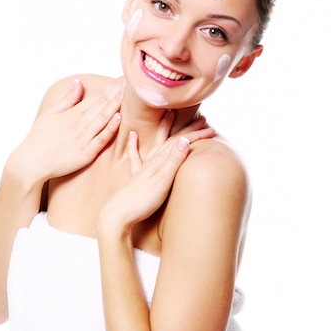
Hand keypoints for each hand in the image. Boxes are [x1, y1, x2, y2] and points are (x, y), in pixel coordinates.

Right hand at [10, 78, 123, 183]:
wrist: (30, 163)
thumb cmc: (38, 140)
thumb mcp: (51, 114)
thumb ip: (68, 99)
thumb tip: (79, 82)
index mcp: (72, 114)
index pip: (95, 97)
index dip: (110, 88)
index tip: (121, 79)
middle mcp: (79, 124)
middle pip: (101, 105)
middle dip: (116, 93)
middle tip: (130, 81)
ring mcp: (83, 139)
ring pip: (103, 119)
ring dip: (115, 106)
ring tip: (127, 94)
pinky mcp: (85, 153)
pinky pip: (100, 139)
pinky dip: (109, 128)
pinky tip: (118, 118)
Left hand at [100, 111, 214, 229]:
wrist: (118, 216)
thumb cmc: (141, 200)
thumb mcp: (162, 180)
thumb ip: (173, 160)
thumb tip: (184, 139)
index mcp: (159, 161)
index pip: (181, 143)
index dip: (197, 135)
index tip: (212, 129)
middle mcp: (151, 161)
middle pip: (172, 140)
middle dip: (187, 129)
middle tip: (202, 119)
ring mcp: (143, 168)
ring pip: (157, 144)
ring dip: (165, 129)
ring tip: (169, 114)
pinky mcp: (135, 178)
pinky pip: (135, 156)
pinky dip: (134, 144)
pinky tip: (132, 135)